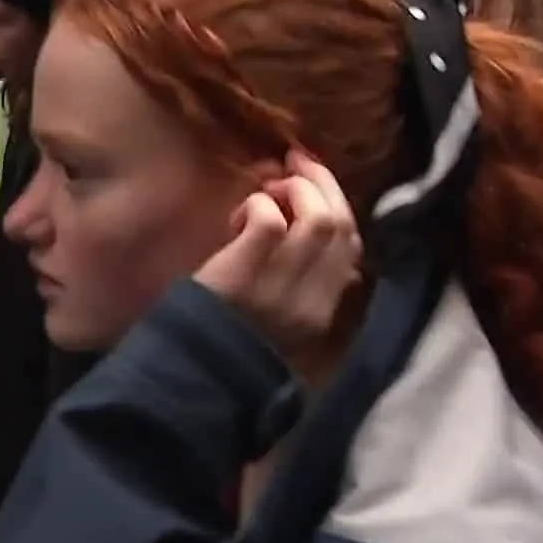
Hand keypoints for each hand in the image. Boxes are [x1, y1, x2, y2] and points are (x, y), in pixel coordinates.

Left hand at [194, 151, 361, 353]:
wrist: (190, 377)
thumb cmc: (229, 344)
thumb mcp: (283, 329)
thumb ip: (311, 295)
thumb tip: (343, 267)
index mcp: (323, 313)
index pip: (352, 247)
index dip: (340, 207)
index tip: (319, 187)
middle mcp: (311, 300)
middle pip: (341, 225)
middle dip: (323, 185)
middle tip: (296, 165)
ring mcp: (280, 287)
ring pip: (318, 219)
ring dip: (296, 190)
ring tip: (268, 189)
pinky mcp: (245, 274)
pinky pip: (269, 220)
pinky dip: (258, 205)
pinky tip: (239, 217)